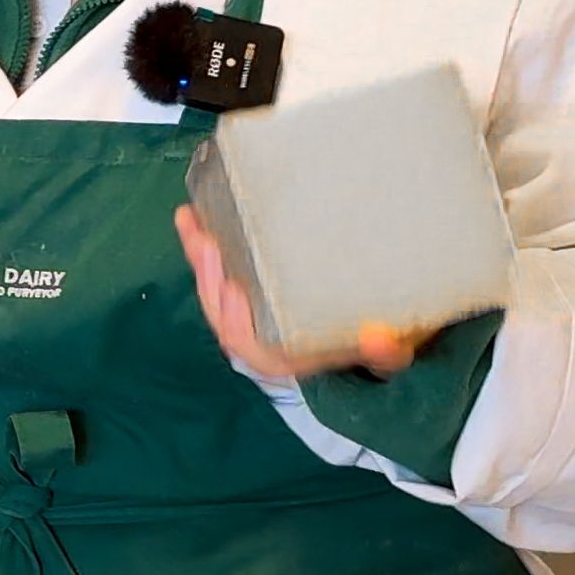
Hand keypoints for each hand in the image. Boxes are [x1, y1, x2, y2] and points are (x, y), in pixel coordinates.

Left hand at [175, 203, 421, 381]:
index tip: (233, 290)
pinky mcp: (239, 295)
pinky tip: (191, 217)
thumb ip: (385, 354)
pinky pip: (212, 274)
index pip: (247, 344)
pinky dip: (200, 249)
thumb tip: (381, 338)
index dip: (235, 321)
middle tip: (207, 243)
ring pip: (210, 290)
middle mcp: (254, 340)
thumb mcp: (382, 355)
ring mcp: (243, 317)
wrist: (356, 341)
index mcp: (279, 357)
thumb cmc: (365, 345)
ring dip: (198, 257)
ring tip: (189, 220)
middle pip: (220, 313)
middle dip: (209, 278)